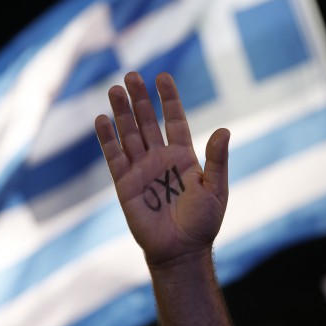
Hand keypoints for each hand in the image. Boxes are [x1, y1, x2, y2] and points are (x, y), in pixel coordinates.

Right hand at [95, 72, 229, 267]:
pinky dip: (107, 139)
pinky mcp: (125, 185)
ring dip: (121, 112)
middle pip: (147, 122)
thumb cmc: (202, 222)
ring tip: (114, 89)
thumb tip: (224, 129)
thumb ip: (217, 159)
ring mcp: (141, 170)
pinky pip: (114, 157)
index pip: (173, 120)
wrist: (181, 251)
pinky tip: (101, 120)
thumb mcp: (215, 188)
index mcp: (183, 156)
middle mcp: (160, 158)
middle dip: (139, 99)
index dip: (168, 99)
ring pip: (129, 134)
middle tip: (132, 74)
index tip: (162, 77)